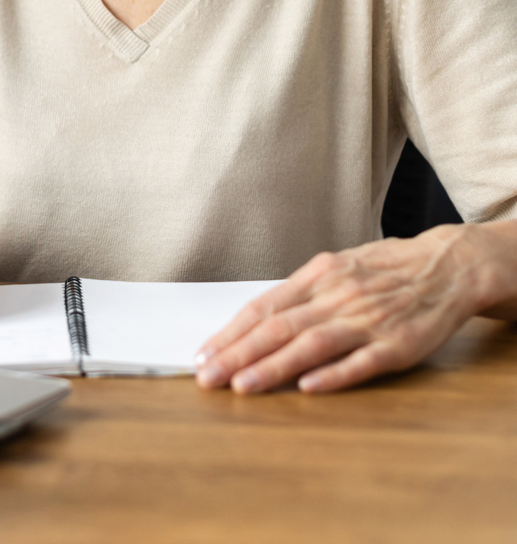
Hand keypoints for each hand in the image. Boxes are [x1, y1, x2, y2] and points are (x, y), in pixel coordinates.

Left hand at [194, 224, 494, 393]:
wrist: (448, 265)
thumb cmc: (385, 268)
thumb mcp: (337, 267)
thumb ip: (300, 293)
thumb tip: (256, 317)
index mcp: (318, 276)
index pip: (264, 307)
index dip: (231, 332)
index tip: (204, 353)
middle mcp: (337, 296)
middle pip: (278, 327)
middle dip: (237, 353)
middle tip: (207, 376)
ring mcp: (367, 321)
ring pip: (311, 345)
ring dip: (273, 367)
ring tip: (241, 385)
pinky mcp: (398, 345)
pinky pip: (361, 362)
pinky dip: (333, 374)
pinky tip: (307, 387)